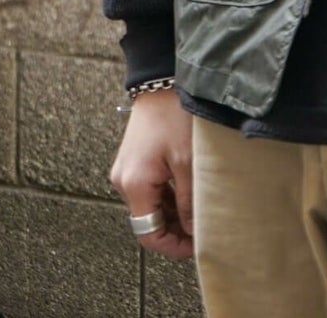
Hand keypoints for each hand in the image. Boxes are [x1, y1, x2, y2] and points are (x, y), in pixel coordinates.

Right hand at [110, 89, 193, 258]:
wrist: (160, 81)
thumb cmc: (174, 115)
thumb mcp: (188, 161)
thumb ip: (189, 200)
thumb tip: (193, 230)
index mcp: (134, 184)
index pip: (148, 233)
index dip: (172, 245)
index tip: (196, 244)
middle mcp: (124, 180)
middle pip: (147, 221)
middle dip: (175, 230)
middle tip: (203, 229)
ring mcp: (126, 170)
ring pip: (149, 206)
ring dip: (172, 213)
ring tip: (199, 211)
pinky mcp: (133, 160)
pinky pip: (149, 189)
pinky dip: (167, 196)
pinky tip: (187, 193)